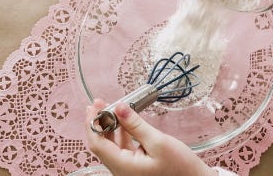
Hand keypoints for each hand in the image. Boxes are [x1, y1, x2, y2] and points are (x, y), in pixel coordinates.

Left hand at [85, 99, 214, 175]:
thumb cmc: (180, 168)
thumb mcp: (158, 142)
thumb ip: (136, 125)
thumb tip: (119, 107)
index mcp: (123, 167)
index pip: (97, 144)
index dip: (92, 123)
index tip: (94, 105)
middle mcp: (121, 170)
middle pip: (101, 145)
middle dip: (99, 122)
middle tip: (100, 102)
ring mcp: (128, 170)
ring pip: (111, 146)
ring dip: (110, 127)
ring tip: (112, 108)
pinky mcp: (135, 168)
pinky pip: (122, 149)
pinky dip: (121, 134)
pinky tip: (125, 121)